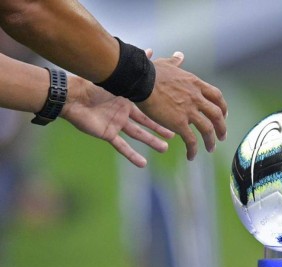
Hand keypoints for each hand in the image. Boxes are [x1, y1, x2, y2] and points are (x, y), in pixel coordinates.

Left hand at [60, 75, 174, 167]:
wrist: (71, 95)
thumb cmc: (92, 83)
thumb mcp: (119, 74)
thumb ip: (135, 68)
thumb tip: (150, 51)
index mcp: (127, 101)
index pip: (148, 108)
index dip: (161, 113)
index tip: (175, 116)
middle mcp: (123, 113)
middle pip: (146, 124)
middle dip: (160, 129)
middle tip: (175, 135)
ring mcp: (116, 124)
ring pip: (138, 136)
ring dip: (151, 142)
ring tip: (164, 149)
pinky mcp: (108, 134)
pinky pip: (122, 147)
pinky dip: (132, 155)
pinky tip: (142, 164)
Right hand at [137, 50, 227, 159]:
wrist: (140, 80)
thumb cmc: (150, 71)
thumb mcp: (167, 64)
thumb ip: (176, 62)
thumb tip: (179, 56)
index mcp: (195, 84)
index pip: (216, 96)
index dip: (222, 107)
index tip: (223, 115)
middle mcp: (196, 97)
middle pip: (217, 114)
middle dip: (222, 127)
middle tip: (222, 136)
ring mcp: (189, 111)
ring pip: (208, 129)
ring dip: (211, 141)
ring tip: (210, 148)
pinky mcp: (179, 123)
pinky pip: (191, 140)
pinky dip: (193, 149)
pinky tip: (191, 156)